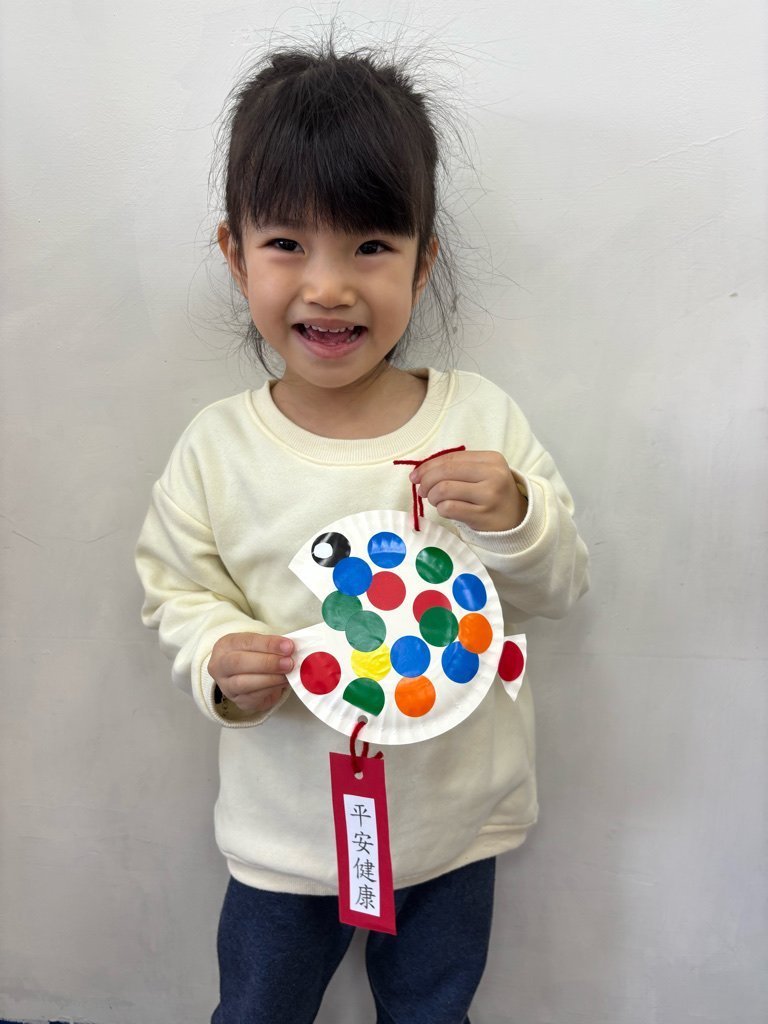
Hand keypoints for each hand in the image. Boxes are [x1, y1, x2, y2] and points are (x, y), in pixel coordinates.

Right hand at [209, 633, 293, 713]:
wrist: (244, 675)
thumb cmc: (253, 654)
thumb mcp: (258, 644)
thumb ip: (271, 645)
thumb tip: (290, 649)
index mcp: (225, 645)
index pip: (246, 642)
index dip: (268, 644)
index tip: (288, 646)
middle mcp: (220, 665)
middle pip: (238, 663)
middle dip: (267, 663)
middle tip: (289, 662)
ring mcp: (226, 686)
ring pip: (243, 683)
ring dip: (270, 678)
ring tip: (288, 673)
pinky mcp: (238, 701)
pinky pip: (253, 697)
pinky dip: (271, 689)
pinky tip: (284, 682)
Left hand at [410, 450, 526, 532]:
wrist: (517, 519)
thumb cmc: (493, 494)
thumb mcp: (482, 473)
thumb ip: (456, 468)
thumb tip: (420, 472)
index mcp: (491, 459)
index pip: (451, 458)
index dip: (428, 466)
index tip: (416, 475)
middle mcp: (492, 474)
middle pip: (445, 472)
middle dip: (426, 481)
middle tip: (422, 490)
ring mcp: (488, 495)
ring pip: (444, 489)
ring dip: (433, 496)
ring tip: (436, 501)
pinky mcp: (482, 515)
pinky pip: (449, 508)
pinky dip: (441, 509)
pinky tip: (446, 510)